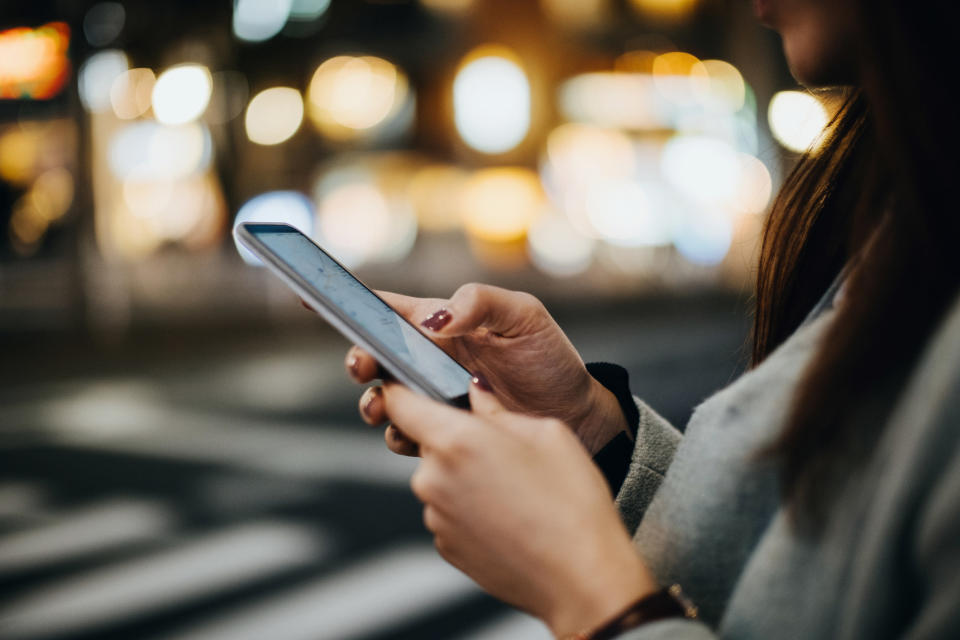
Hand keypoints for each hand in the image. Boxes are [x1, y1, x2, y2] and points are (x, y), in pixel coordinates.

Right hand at [341, 284, 627, 454]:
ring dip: (374, 403)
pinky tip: (415, 436)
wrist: (577, 415)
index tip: (308, 297)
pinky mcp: (444, 431)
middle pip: (375, 356)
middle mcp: (430, 358)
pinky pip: (408, 435)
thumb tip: (433, 320)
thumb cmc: (549, 358)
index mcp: (442, 322)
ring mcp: (434, 397)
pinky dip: (401, 436)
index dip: (348, 302)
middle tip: (364, 368)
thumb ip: (479, 303)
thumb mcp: (523, 316)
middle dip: (359, 361)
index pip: (387, 308)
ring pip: (385, 399)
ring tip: (384, 407)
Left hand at [384, 379, 657, 636]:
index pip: (398, 402)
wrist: (580, 578)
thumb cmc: (571, 502)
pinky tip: (510, 516)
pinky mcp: (444, 546)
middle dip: (456, 439)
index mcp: (455, 440)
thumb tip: (475, 391)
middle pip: (426, 443)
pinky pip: (449, 511)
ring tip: (515, 489)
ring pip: (440, 478)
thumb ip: (497, 408)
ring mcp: (435, 517)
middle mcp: (433, 478)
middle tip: (503, 449)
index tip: (408, 385)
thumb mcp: (546, 433)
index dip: (399, 389)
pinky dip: (470, 508)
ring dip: (465, 476)